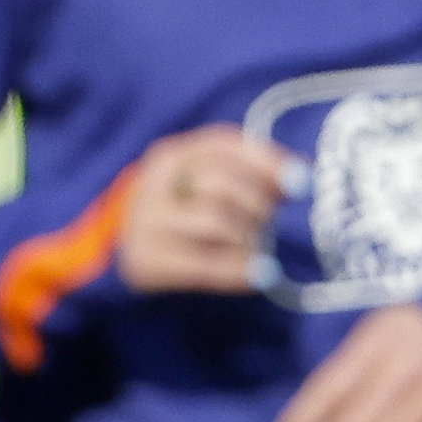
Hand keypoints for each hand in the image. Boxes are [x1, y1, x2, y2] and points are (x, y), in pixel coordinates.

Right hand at [113, 128, 301, 292]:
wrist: (118, 253)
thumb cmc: (178, 214)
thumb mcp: (202, 185)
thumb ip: (246, 175)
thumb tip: (302, 175)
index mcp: (172, 155)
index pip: (225, 145)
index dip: (267, 161)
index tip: (301, 182)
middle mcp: (154, 184)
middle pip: (221, 183)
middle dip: (258, 203)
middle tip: (269, 221)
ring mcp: (144, 223)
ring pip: (214, 222)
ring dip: (248, 237)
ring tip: (257, 247)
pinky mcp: (143, 261)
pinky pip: (203, 264)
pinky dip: (239, 269)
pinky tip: (261, 275)